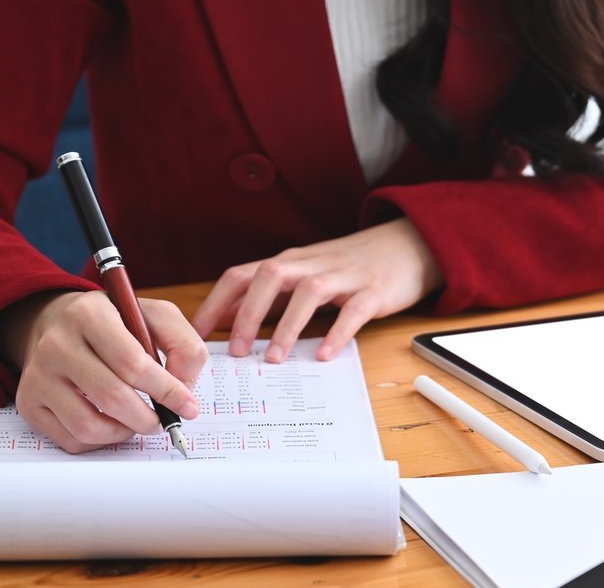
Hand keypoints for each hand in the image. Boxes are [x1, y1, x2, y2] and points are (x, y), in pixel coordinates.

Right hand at [0, 289, 209, 453]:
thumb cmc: (115, 323)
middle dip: (148, 418)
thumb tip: (184, 391)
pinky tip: (112, 422)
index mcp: (89, 314)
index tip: (187, 406)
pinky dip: (101, 440)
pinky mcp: (28, 402)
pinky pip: (71, 439)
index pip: (132, 363)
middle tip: (164, 420)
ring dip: (124, 432)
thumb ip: (183, 346)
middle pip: (112, 397)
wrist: (58, 323)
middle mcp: (56, 343)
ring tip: (138, 421)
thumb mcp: (154, 316)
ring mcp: (38, 375)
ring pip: (89, 426)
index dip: (166, 390)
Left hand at [191, 218, 441, 363]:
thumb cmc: (350, 266)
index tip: (196, 335)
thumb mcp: (304, 275)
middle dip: (248, 313)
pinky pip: (353, 310)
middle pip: (269, 277)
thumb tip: (227, 319)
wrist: (407, 245)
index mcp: (289, 263)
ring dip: (287, 326)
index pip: (241, 275)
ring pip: (308, 292)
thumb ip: (270, 295)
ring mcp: (343, 276)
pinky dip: (338, 332)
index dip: (216, 303)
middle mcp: (311, 265)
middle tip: (235, 351)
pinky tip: (326, 354)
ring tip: (273, 359)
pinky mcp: (373, 290)